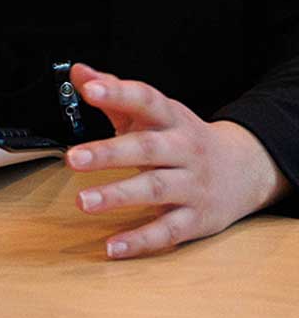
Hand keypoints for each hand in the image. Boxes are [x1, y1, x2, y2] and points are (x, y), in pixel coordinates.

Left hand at [64, 63, 289, 258]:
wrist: (245, 169)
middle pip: (147, 148)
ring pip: (156, 190)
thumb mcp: (154, 112)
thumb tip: (78, 71)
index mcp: (171, 119)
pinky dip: (140, 240)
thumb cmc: (181, 137)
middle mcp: (184, 150)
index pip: (146, 100)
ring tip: (83, 202)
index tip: (88, 89)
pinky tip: (112, 247)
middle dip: (109, 153)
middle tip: (73, 158)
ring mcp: (193, 185)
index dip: (117, 93)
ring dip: (118, 196)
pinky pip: (168, 231)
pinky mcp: (197, 219)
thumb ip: (115, 92)